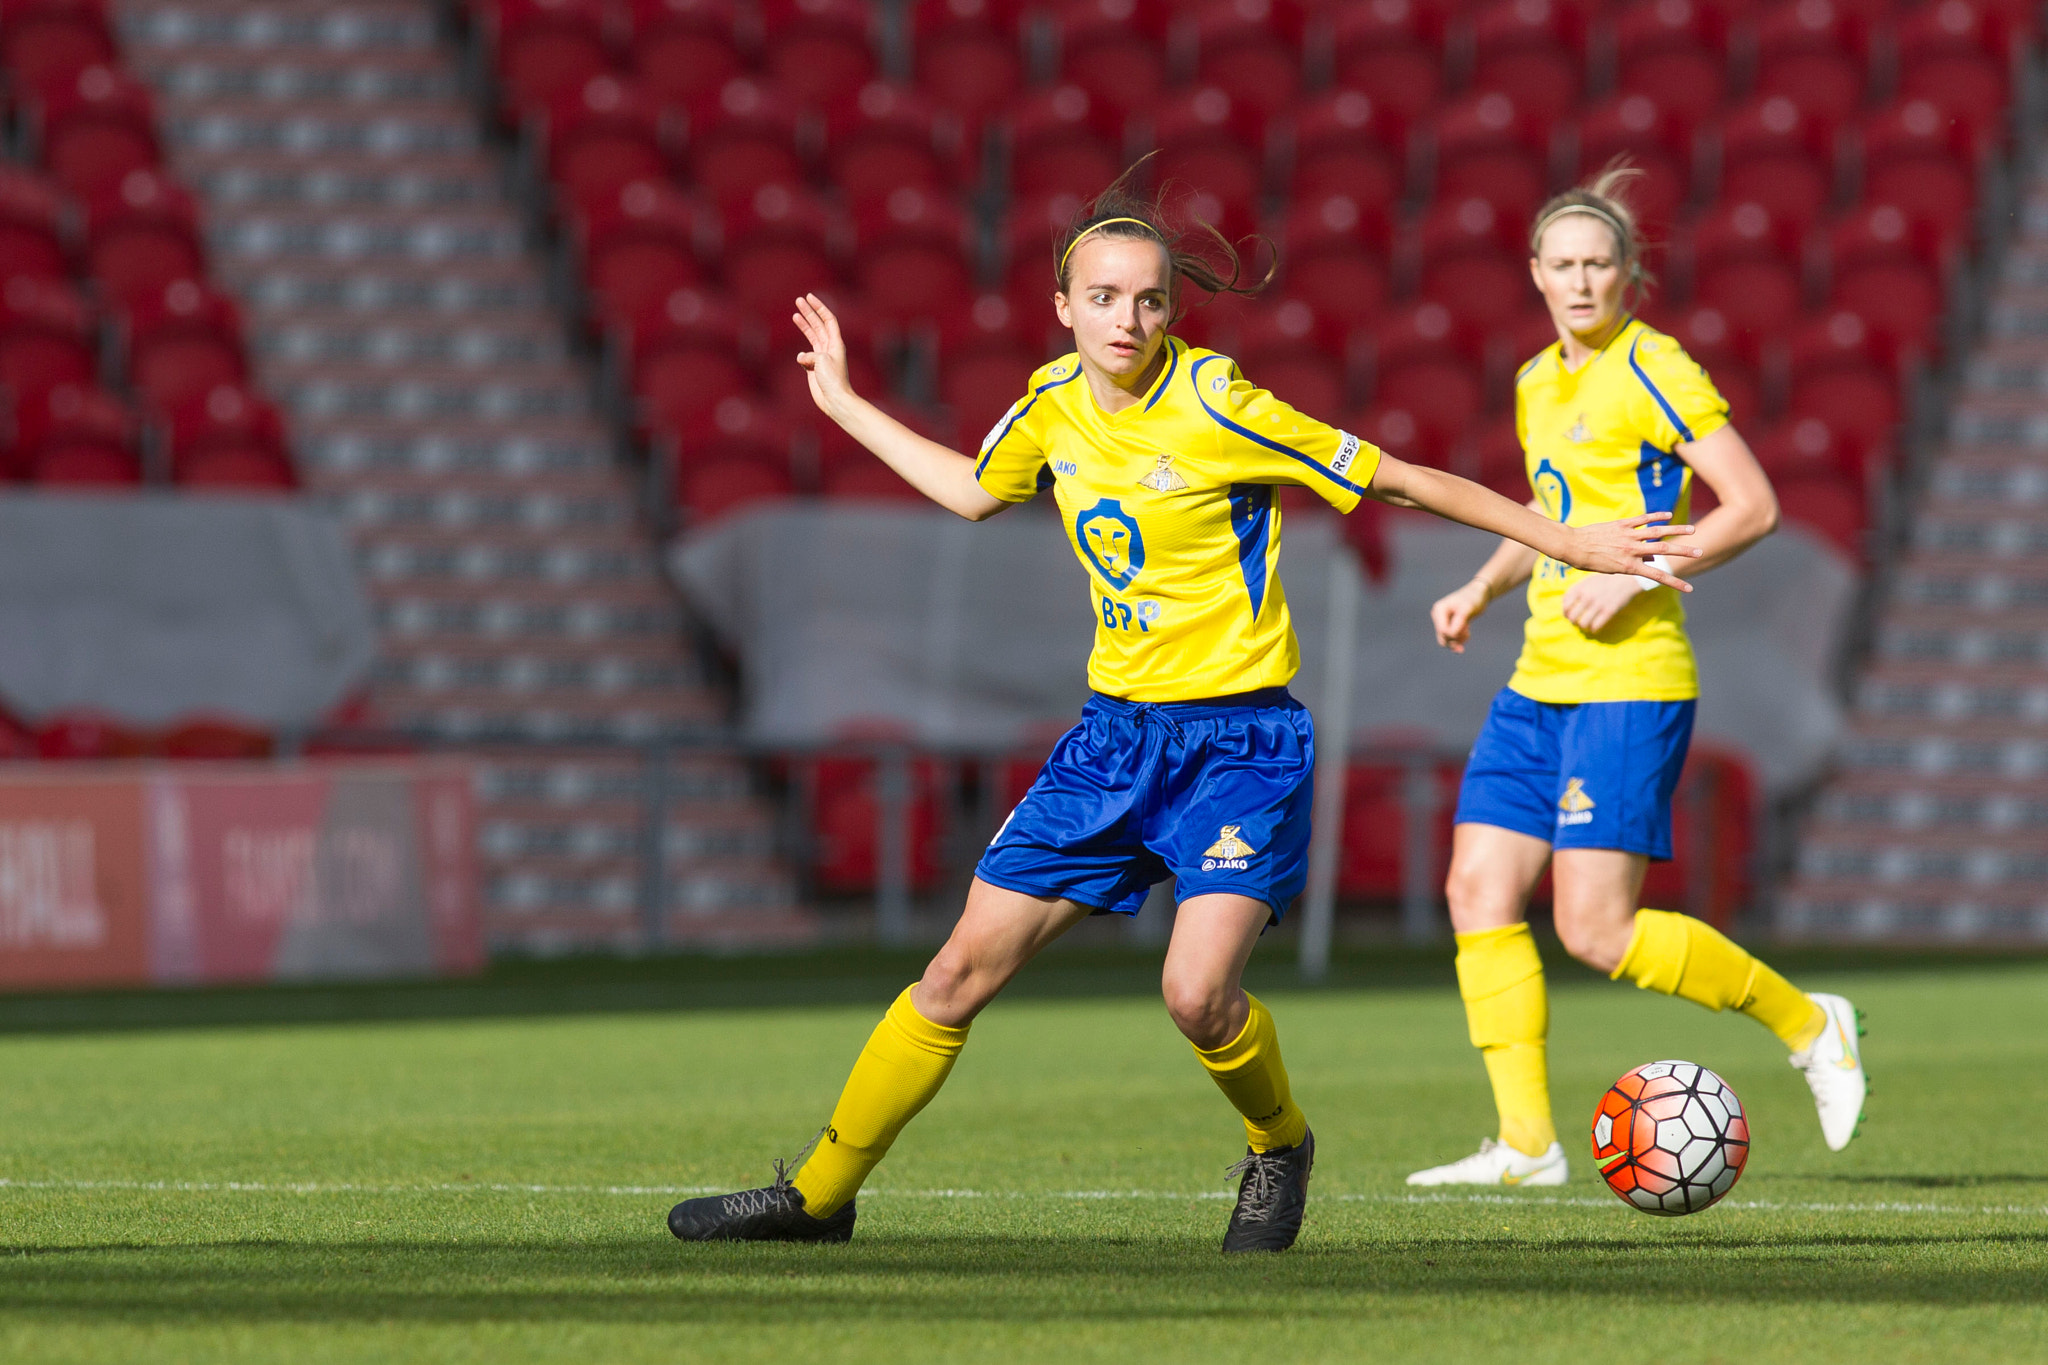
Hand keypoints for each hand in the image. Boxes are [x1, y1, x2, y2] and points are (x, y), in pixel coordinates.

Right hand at [792, 293, 857, 420]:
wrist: (835, 400)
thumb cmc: (833, 380)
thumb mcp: (821, 361)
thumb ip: (810, 354)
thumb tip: (801, 358)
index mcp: (835, 343)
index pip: (828, 319)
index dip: (819, 307)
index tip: (809, 297)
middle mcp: (829, 348)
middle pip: (819, 325)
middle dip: (809, 312)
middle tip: (798, 300)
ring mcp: (821, 358)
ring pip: (812, 337)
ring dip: (804, 325)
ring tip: (795, 315)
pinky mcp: (814, 368)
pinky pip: (805, 356)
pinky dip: (801, 353)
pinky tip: (800, 357)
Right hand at [1430, 578, 1493, 652]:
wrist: (1478, 594)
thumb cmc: (1474, 599)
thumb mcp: (1468, 608)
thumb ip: (1460, 621)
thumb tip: (1452, 634)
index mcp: (1439, 610)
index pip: (1443, 630)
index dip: (1455, 634)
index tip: (1467, 629)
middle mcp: (1437, 616)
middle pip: (1443, 637)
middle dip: (1457, 638)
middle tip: (1468, 632)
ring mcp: (1441, 621)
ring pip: (1446, 640)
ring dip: (1458, 640)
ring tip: (1468, 633)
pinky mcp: (1447, 625)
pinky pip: (1450, 639)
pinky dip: (1459, 640)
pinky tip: (1467, 633)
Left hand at [1559, 512, 1697, 588]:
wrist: (1573, 546)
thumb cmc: (1590, 561)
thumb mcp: (1611, 569)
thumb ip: (1632, 564)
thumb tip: (1650, 560)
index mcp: (1629, 566)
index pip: (1656, 576)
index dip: (1674, 583)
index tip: (1689, 589)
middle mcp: (1631, 551)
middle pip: (1663, 550)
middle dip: (1683, 552)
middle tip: (1700, 552)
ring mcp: (1627, 536)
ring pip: (1657, 532)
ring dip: (1676, 530)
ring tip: (1692, 530)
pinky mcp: (1621, 525)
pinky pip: (1642, 519)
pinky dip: (1656, 516)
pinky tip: (1668, 515)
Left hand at [1560, 573, 1649, 635]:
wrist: (1627, 578)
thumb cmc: (1606, 579)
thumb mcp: (1589, 581)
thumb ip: (1578, 590)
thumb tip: (1566, 604)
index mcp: (1580, 588)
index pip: (1565, 604)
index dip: (1565, 612)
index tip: (1569, 615)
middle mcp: (1586, 597)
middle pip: (1572, 616)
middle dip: (1573, 621)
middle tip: (1577, 622)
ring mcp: (1597, 604)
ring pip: (1583, 623)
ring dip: (1583, 626)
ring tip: (1586, 625)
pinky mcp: (1609, 611)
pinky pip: (1596, 626)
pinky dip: (1594, 629)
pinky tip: (1595, 627)